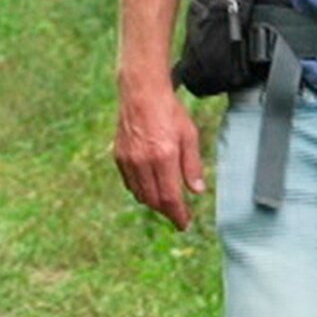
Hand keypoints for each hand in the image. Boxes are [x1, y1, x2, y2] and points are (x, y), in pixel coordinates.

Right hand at [114, 83, 207, 229]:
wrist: (141, 92)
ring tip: (167, 203)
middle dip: (167, 212)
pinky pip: (129, 182)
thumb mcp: (189, 135)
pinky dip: (140, 190)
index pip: (170, 197)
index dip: (177, 215)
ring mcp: (128, 159)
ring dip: (154, 203)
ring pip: (140, 194)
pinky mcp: (119, 155)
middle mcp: (143, 161)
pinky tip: (150, 187)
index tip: (184, 224)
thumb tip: (197, 191)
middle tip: (178, 216)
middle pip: (153, 200)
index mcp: (163, 156)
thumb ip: (192, 165)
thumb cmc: (169, 111)